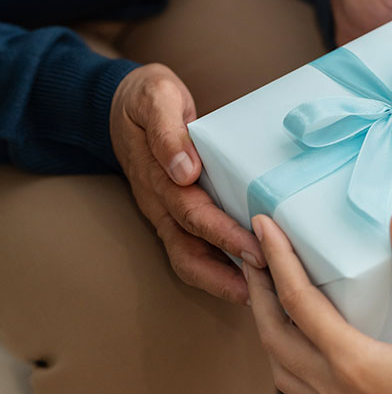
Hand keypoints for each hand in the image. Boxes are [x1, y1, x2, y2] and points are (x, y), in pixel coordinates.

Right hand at [110, 64, 264, 303]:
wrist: (121, 103)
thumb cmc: (147, 99)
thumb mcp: (156, 98)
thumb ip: (167, 130)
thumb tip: (184, 169)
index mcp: (158, 177)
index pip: (193, 214)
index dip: (224, 235)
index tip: (256, 250)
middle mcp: (161, 204)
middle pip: (190, 250)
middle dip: (229, 270)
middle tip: (268, 282)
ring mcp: (166, 214)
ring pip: (189, 259)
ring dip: (222, 282)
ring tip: (261, 295)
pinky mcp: (175, 216)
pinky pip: (194, 251)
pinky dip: (219, 270)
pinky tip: (250, 278)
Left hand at [244, 208, 391, 393]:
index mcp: (352, 362)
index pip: (298, 301)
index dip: (277, 258)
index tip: (264, 223)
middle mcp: (335, 388)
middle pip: (273, 335)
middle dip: (258, 290)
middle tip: (254, 252)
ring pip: (280, 364)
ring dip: (267, 324)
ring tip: (271, 291)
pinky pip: (299, 382)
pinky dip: (286, 351)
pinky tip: (307, 335)